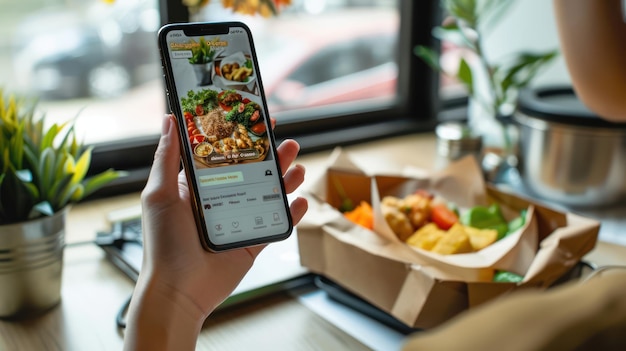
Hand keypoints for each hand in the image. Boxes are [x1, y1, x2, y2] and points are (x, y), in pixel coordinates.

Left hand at [123, 114, 307, 349]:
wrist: (178, 292)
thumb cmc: (164, 244)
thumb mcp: (160, 195)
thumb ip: (167, 157)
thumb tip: (170, 119)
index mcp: (197, 186)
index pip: (223, 154)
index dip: (240, 136)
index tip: (256, 118)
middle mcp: (220, 200)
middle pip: (252, 171)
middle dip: (271, 155)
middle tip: (286, 140)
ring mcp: (239, 221)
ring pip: (268, 194)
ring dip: (285, 178)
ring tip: (298, 164)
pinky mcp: (252, 242)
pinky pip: (277, 224)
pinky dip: (292, 213)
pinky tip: (302, 201)